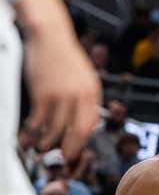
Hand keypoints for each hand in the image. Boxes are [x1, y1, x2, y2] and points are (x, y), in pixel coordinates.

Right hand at [17, 0, 100, 159]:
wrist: (50, 37)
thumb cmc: (65, 57)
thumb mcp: (84, 76)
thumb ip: (85, 97)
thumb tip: (84, 121)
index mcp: (93, 91)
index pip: (91, 124)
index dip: (83, 141)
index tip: (76, 150)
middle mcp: (80, 95)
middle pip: (78, 131)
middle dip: (70, 148)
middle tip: (63, 158)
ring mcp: (62, 95)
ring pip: (56, 129)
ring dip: (48, 142)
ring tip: (43, 147)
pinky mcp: (43, 94)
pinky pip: (38, 120)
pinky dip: (33, 131)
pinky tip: (30, 136)